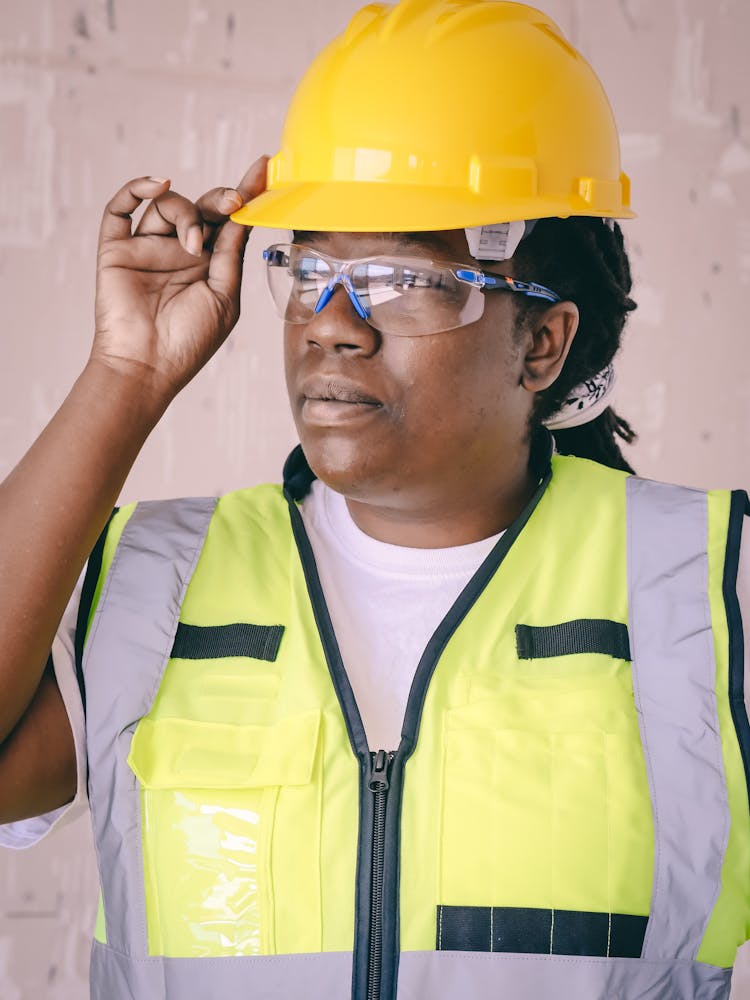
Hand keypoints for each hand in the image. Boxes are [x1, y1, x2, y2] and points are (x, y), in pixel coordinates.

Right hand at [91, 155, 267, 402]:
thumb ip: (230, 254)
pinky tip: (157, 185)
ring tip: (192, 246)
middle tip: (232, 202)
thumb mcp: (224, 297)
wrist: (148, 366)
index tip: (262, 169)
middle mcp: (179, 252)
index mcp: (208, 264)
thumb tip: (242, 214)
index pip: (227, 222)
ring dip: (184, 214)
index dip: (244, 194)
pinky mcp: (117, 248)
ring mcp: (148, 248)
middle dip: (219, 198)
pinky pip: (121, 208)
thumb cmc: (189, 341)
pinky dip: (136, 188)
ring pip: (166, 204)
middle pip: (200, 207)